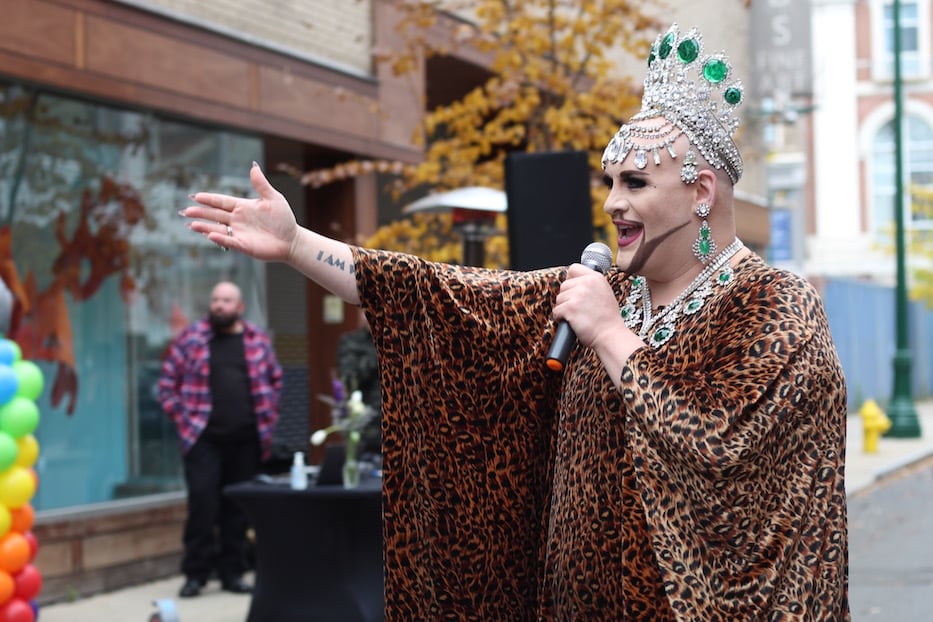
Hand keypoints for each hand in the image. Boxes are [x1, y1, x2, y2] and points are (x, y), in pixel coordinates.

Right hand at [182, 163, 298, 262]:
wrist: (292, 240)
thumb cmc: (283, 219)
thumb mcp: (273, 198)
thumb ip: (261, 184)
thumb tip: (253, 166)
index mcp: (242, 206)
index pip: (222, 201)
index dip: (209, 199)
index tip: (195, 196)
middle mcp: (238, 219)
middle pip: (215, 214)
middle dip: (201, 212)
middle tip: (185, 211)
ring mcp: (239, 232)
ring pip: (218, 228)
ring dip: (205, 226)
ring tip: (191, 224)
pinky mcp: (244, 245)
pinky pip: (229, 241)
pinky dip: (220, 238)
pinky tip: (210, 235)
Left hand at [553, 264, 643, 382]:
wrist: (610, 335)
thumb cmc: (608, 320)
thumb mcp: (605, 293)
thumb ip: (591, 285)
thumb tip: (576, 283)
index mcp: (596, 278)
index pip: (573, 269)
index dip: (571, 279)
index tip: (573, 289)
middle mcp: (587, 283)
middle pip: (564, 285)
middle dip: (567, 298)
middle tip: (578, 308)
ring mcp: (577, 295)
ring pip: (559, 299)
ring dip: (564, 309)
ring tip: (577, 316)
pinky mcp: (569, 307)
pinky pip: (556, 311)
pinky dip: (560, 318)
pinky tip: (572, 322)